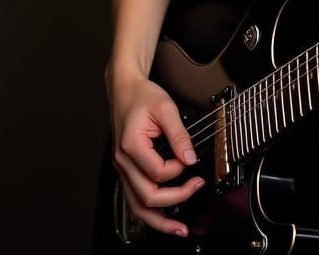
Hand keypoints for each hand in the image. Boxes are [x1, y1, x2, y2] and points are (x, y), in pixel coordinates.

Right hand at [106, 68, 206, 238]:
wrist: (124, 89)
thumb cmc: (141, 95)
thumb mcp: (166, 108)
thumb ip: (179, 134)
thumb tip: (190, 157)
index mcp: (131, 146)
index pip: (157, 172)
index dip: (178, 170)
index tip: (189, 159)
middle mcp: (123, 162)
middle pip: (147, 197)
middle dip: (175, 199)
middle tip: (196, 188)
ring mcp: (123, 168)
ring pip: (137, 206)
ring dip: (159, 220)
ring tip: (179, 229)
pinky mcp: (127, 170)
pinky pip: (136, 198)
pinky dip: (151, 211)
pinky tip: (165, 216)